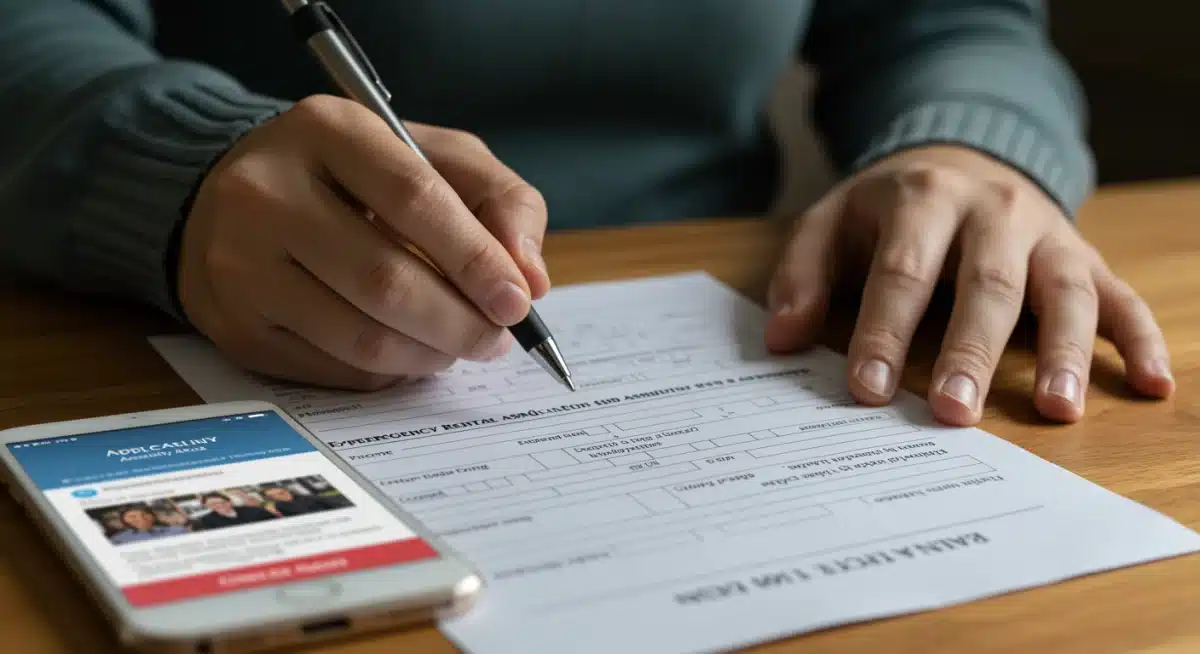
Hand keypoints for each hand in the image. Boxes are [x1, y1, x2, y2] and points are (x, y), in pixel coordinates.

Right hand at [178, 95, 549, 389]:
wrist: (235, 198)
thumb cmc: (355, 177)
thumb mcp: (433, 156)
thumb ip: (498, 200)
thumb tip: (531, 279)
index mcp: (326, 131)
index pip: (414, 199)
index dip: (475, 258)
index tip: (518, 300)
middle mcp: (266, 193)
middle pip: (385, 280)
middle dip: (460, 322)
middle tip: (497, 338)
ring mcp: (240, 264)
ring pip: (360, 337)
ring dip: (430, 355)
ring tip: (459, 345)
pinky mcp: (234, 325)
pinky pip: (333, 369)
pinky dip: (389, 372)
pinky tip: (408, 352)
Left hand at [765, 145, 1173, 424]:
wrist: (960, 154)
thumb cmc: (887, 208)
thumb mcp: (831, 221)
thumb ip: (802, 274)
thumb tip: (781, 340)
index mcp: (923, 199)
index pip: (902, 271)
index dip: (884, 331)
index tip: (867, 390)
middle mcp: (993, 211)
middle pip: (988, 285)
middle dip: (970, 350)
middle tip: (953, 412)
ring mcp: (1046, 234)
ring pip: (1064, 291)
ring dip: (1065, 352)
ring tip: (1057, 409)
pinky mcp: (1084, 255)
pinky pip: (1121, 296)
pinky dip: (1141, 338)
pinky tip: (1150, 384)